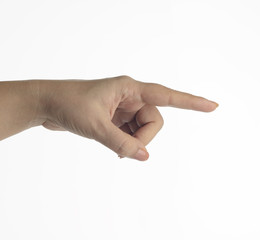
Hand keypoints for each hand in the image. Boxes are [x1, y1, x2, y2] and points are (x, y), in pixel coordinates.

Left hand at [38, 75, 217, 160]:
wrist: (47, 104)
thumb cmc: (68, 105)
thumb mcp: (95, 126)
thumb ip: (121, 142)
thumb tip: (145, 157)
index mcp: (129, 88)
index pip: (166, 96)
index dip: (190, 102)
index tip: (212, 106)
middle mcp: (129, 96)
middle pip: (154, 121)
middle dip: (143, 139)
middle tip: (125, 149)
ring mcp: (123, 108)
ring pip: (143, 130)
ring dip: (133, 143)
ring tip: (114, 147)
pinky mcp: (115, 119)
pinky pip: (131, 134)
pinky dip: (126, 144)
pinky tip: (114, 147)